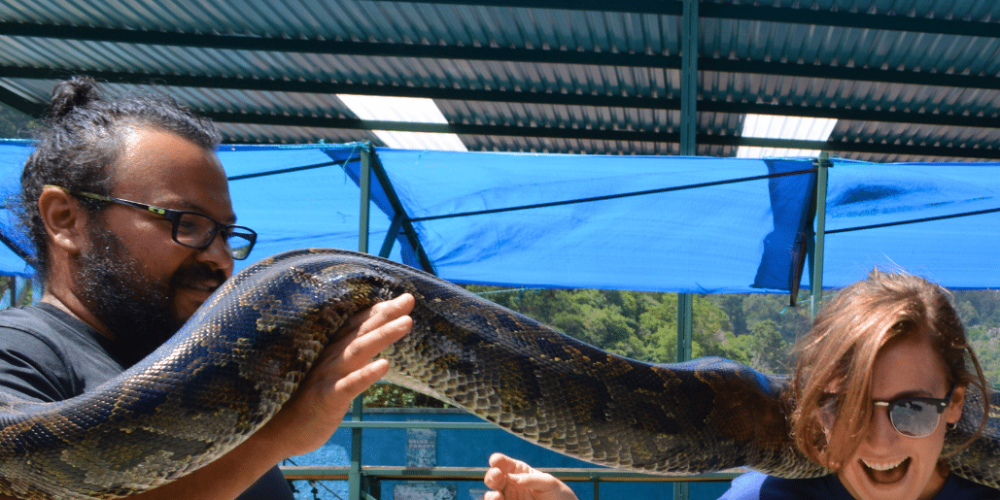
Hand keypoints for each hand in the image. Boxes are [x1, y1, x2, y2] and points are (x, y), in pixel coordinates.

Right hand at [255, 293, 414, 457]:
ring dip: (383, 335)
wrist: (273, 433)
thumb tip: (370, 347)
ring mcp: (328, 376)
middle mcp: (329, 356)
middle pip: (361, 330)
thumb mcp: (327, 376)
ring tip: (407, 322)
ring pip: (358, 350)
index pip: (357, 324)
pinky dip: (366, 374)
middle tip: (409, 298)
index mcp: (330, 349)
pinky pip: (349, 385)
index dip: (379, 310)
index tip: (403, 298)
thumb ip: (345, 359)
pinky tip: (385, 365)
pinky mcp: (326, 398)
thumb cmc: (303, 401)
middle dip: (386, 314)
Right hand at [484, 453, 578, 499]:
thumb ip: (531, 479)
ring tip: (497, 496)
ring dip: (491, 495)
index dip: (497, 460)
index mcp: (519, 472)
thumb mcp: (549, 483)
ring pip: (491, 496)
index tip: (495, 460)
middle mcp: (510, 485)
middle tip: (496, 475)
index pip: (503, 463)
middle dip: (492, 475)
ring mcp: (508, 499)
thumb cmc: (558, 496)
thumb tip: (512, 478)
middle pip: (493, 478)